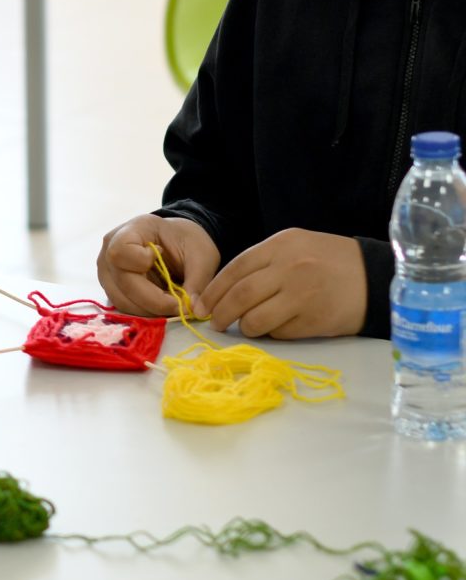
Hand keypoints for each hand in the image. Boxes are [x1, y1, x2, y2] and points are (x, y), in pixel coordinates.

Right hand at [97, 214, 218, 316]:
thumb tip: (194, 311)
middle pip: (122, 282)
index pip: (120, 251)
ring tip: (173, 304)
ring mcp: (106, 270)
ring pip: (122, 300)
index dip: (141, 262)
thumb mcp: (201, 255)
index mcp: (130, 231)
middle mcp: (109, 250)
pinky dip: (145, 311)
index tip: (163, 261)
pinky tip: (162, 304)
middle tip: (182, 305)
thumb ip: (198, 282)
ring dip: (150, 310)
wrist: (176, 241)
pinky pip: (123, 306)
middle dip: (155, 300)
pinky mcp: (111, 287)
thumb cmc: (186, 241)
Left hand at [191, 228, 365, 338]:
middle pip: (240, 295)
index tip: (203, 306)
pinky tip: (275, 329)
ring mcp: (302, 295)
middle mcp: (288, 268)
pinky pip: (279, 332)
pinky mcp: (314, 320)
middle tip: (215, 323)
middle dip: (221, 313)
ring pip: (255, 318)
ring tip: (245, 327)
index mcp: (280, 246)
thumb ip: (263, 262)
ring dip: (245, 327)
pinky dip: (271, 334)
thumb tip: (226, 290)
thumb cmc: (331, 262)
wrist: (377, 277)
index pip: (235, 270)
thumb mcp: (296, 247)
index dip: (214, 291)